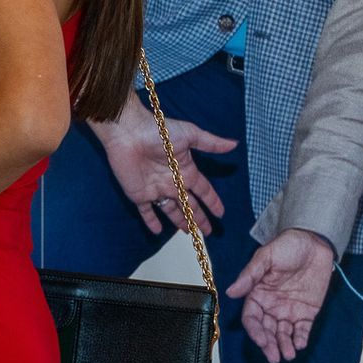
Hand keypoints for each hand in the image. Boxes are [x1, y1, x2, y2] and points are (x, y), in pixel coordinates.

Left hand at [90, 93, 234, 233]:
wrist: (128, 133)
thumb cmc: (158, 131)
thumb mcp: (189, 134)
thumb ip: (211, 143)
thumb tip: (234, 144)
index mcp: (185, 170)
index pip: (203, 190)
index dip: (212, 201)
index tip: (221, 213)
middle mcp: (172, 181)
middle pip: (189, 204)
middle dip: (199, 217)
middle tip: (208, 232)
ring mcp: (156, 189)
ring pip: (171, 210)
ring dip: (180, 221)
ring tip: (188, 232)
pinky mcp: (139, 194)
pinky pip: (146, 211)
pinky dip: (151, 221)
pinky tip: (157, 231)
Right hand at [227, 229, 334, 362]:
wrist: (314, 241)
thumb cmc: (287, 246)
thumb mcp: (265, 257)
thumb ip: (250, 276)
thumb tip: (230, 293)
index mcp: (257, 294)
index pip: (251, 318)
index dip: (255, 331)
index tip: (261, 340)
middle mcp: (271, 306)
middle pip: (266, 330)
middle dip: (269, 345)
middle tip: (274, 356)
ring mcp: (289, 310)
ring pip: (283, 334)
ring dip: (284, 346)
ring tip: (288, 355)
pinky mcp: (307, 312)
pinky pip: (302, 330)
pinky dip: (300, 339)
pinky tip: (300, 344)